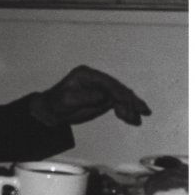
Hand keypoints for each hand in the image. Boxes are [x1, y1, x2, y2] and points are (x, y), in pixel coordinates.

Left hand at [29, 65, 150, 126]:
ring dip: (130, 108)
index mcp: (86, 74)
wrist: (52, 111)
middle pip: (117, 88)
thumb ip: (86, 97)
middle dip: (130, 100)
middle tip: (142, 111)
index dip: (119, 92)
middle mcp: (96, 79)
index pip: (107, 82)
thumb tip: (104, 96)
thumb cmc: (56, 103)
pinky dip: (126, 111)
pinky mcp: (103, 98)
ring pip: (120, 96)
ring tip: (136, 120)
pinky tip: (132, 120)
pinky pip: (118, 104)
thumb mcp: (68, 99)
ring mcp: (101, 88)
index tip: (128, 102)